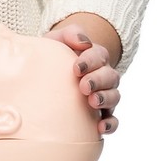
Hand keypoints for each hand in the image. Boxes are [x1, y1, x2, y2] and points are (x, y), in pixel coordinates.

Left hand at [44, 20, 121, 134]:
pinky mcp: (101, 114)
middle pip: (111, 76)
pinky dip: (110, 124)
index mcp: (95, 56)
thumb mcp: (57, 40)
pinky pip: (113, 120)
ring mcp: (104, 95)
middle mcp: (103, 76)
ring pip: (115, 96)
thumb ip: (70, 34)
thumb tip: (83, 42)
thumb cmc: (52, 55)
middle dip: (98, 80)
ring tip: (92, 102)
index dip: (91, 61)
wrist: (46, 72)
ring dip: (106, 99)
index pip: (100, 55)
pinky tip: (100, 127)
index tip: (76, 68)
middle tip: (84, 86)